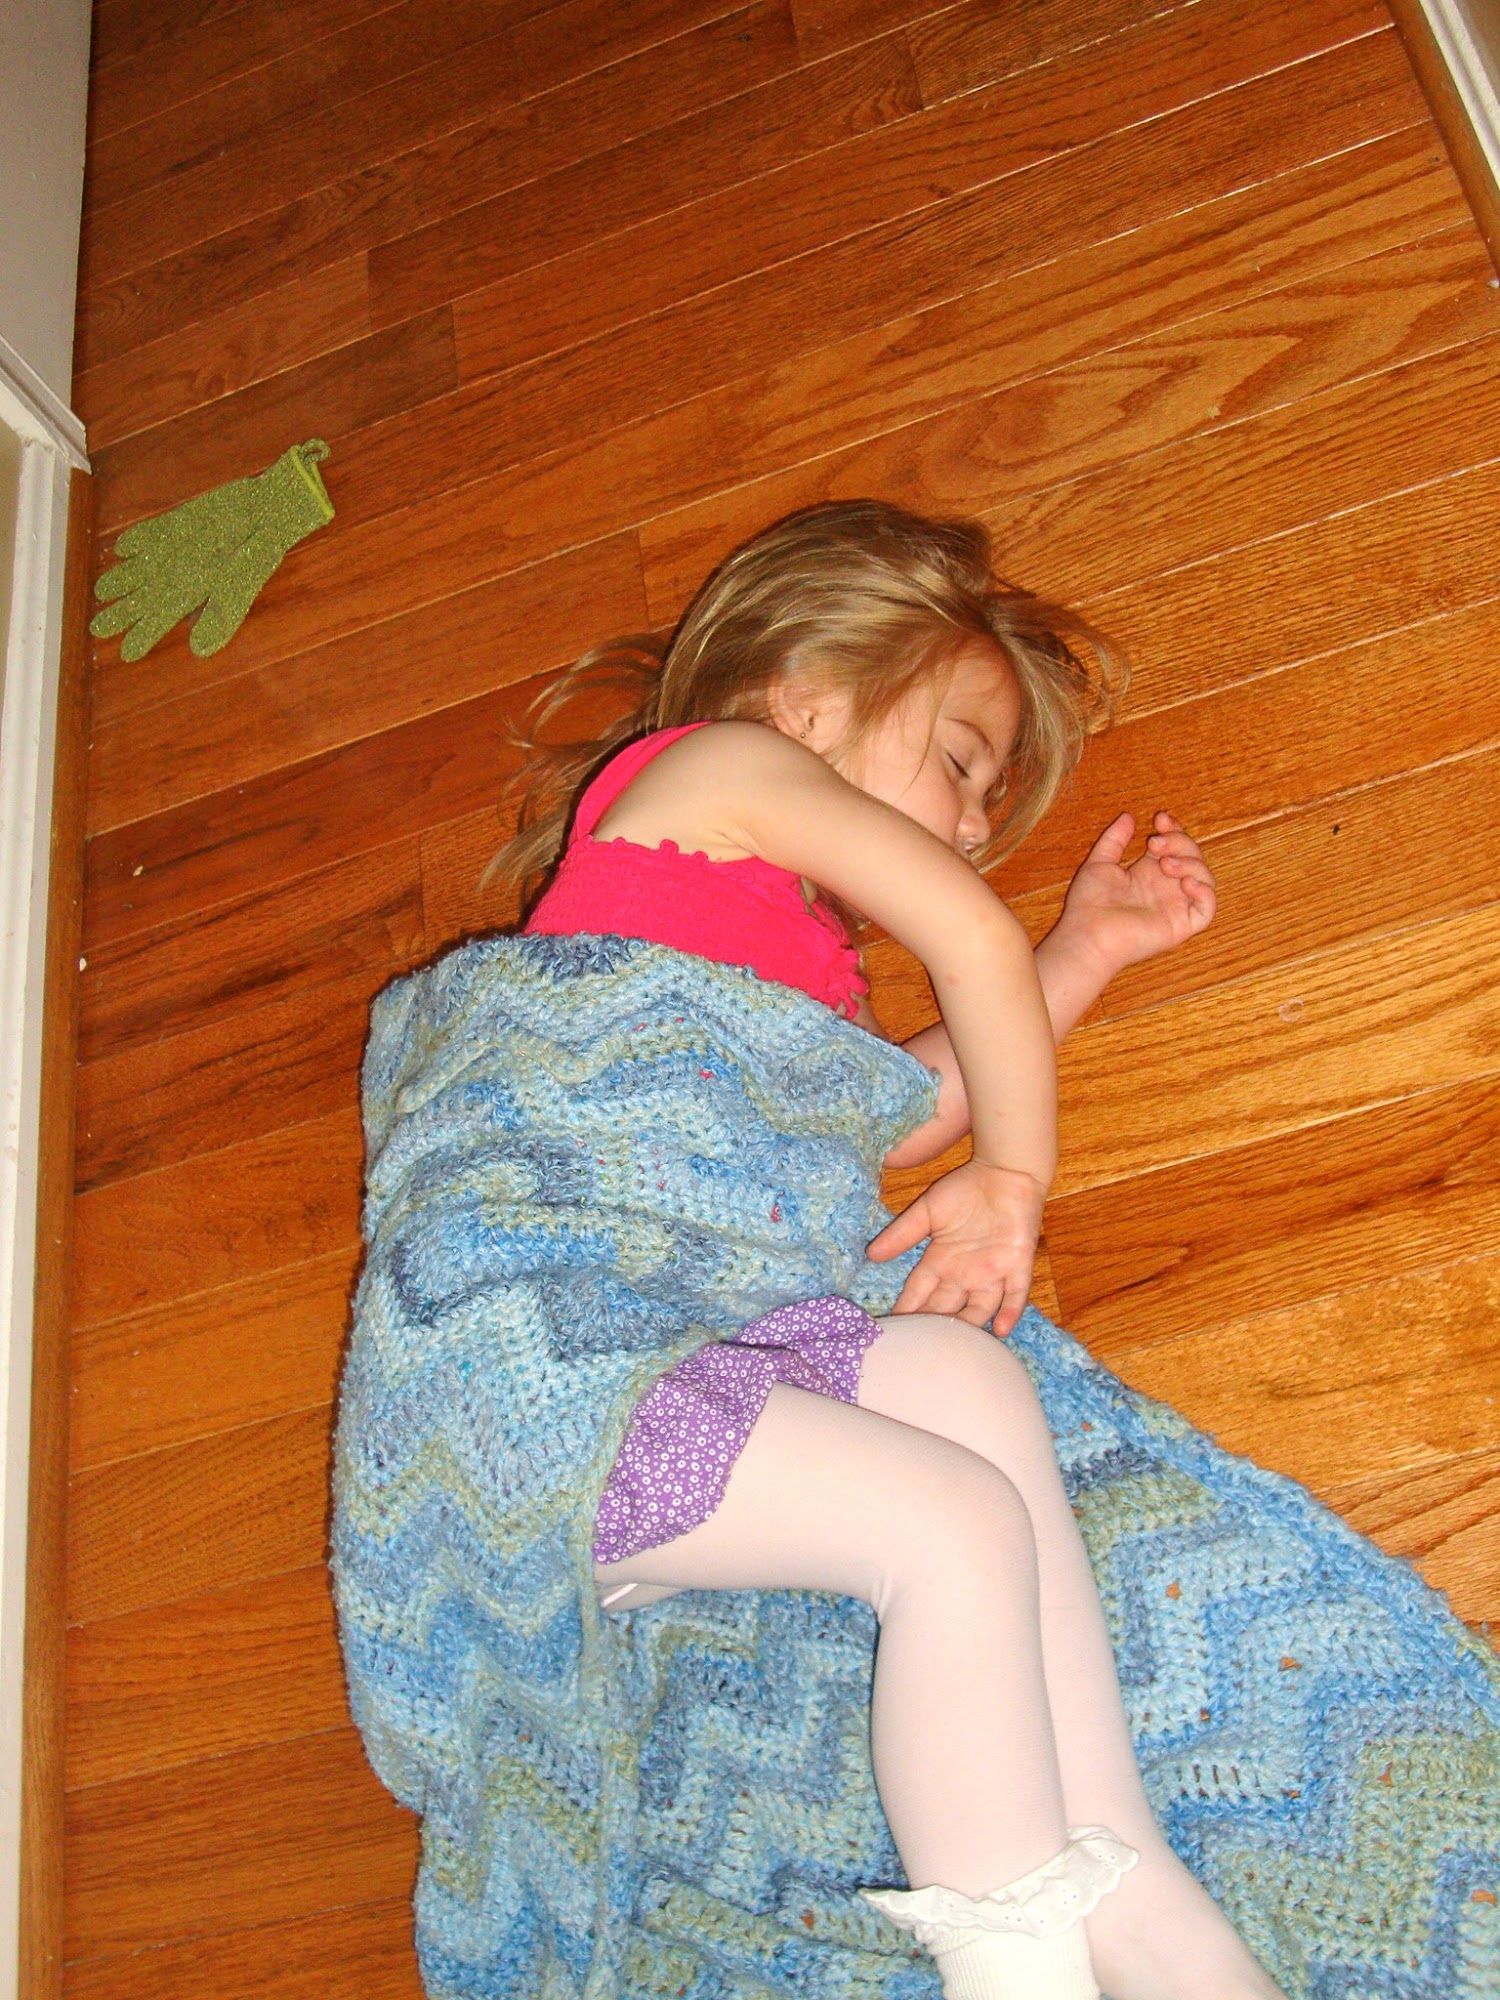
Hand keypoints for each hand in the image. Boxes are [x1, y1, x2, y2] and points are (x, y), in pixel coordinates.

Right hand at [866, 1159, 1045, 1336]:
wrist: (1004, 1171)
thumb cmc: (965, 1189)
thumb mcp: (926, 1210)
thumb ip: (902, 1233)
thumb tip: (871, 1254)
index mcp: (941, 1261)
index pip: (919, 1293)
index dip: (907, 1311)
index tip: (892, 1333)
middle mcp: (965, 1274)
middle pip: (946, 1308)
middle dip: (935, 1328)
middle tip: (922, 1351)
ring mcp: (993, 1272)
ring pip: (979, 1308)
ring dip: (969, 1326)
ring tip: (957, 1347)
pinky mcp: (1018, 1265)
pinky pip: (1016, 1293)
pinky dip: (1010, 1310)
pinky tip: (1000, 1328)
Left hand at [1057, 809, 1215, 982]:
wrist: (1087, 935)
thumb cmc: (1088, 904)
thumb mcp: (1099, 862)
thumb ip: (1114, 839)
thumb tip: (1129, 816)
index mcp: (1149, 873)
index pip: (1174, 844)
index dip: (1174, 828)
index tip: (1160, 819)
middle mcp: (1166, 888)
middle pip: (1192, 856)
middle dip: (1179, 841)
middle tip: (1155, 843)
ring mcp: (1176, 907)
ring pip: (1204, 878)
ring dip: (1190, 862)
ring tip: (1164, 862)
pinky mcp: (1181, 926)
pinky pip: (1207, 909)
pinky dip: (1204, 891)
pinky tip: (1185, 882)